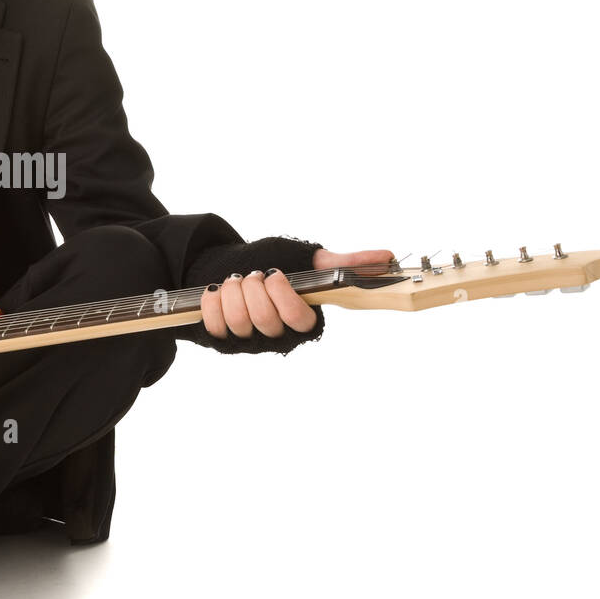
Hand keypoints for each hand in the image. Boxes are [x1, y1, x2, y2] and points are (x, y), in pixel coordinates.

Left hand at [199, 247, 393, 339]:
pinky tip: (216, 289)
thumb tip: (387, 257)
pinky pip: (215, 327)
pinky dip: (212, 302)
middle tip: (252, 275)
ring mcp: (250, 341)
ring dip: (232, 291)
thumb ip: (345, 264)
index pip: (298, 321)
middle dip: (253, 288)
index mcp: (304, 321)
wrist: (227, 264)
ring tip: (235, 280)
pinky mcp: (223, 340)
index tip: (274, 273)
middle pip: (264, 320)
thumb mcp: (307, 260)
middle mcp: (279, 336)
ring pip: (238, 321)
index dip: (283, 297)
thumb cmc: (272, 262)